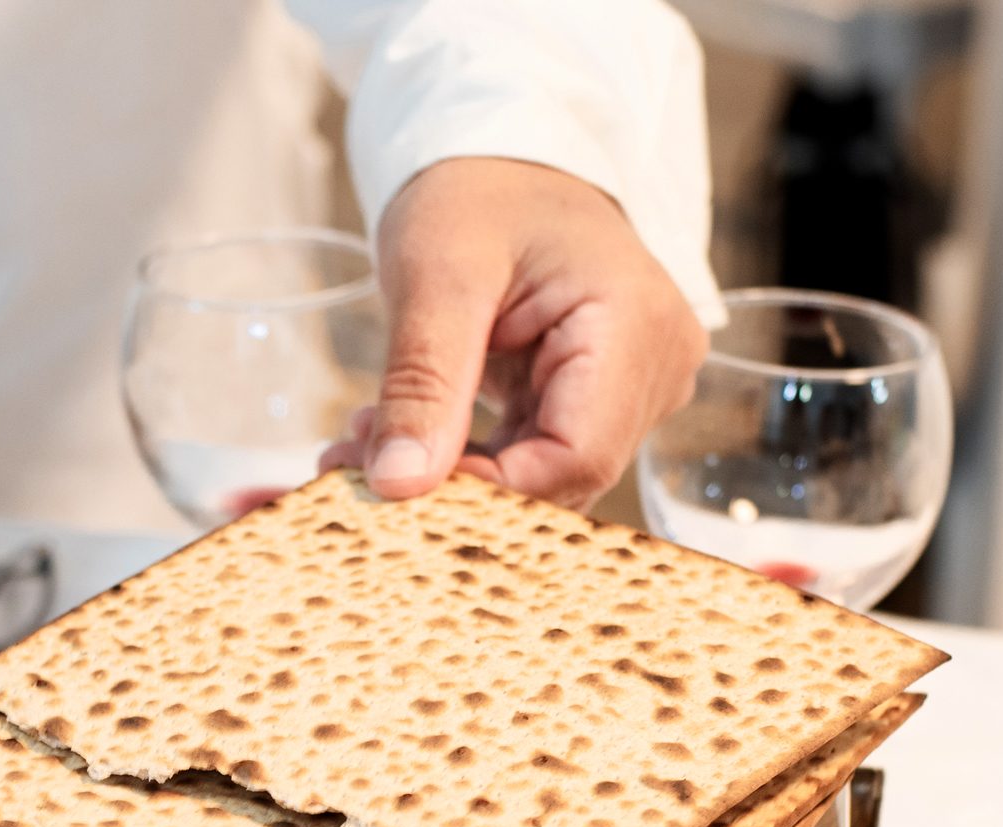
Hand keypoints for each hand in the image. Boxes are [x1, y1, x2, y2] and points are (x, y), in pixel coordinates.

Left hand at [321, 157, 707, 510]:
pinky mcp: (596, 399)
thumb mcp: (436, 273)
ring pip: (538, 475)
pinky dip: (460, 455)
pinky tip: (396, 431)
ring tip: (359, 441)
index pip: (573, 456)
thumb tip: (397, 483)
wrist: (501, 158)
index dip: (485, 491)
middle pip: (558, 475)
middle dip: (451, 486)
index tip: (391, 486)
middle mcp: (654, 367)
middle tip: (348, 464)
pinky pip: (529, 455)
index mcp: (635, 327)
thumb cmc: (480, 189)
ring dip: (446, 474)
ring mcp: (632, 387)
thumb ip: (422, 382)